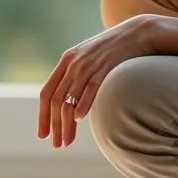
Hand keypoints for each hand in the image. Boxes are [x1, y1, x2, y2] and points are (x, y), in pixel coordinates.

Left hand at [38, 14, 158, 148]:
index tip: (42, 135)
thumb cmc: (112, 50)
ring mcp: (87, 65)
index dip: (42, 116)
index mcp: (65, 62)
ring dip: (66, 124)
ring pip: (69, 99)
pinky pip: (89, 88)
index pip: (46, 93)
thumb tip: (70, 103)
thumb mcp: (88, 59)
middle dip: (54, 126)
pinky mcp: (103, 67)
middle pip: (55, 100)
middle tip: (56, 145)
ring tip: (67, 142)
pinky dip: (83, 105)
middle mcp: (72, 64)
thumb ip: (76, 77)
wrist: (134, 33)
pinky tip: (80, 120)